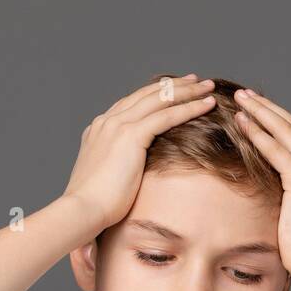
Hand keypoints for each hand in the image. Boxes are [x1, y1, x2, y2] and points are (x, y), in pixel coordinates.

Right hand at [62, 74, 217, 232]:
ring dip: (187, 91)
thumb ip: (117, 166)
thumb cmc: (95, 205)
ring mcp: (117, 125)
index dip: (156, 95)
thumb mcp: (106, 178)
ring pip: (160, 99)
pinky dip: (190, 107)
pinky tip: (207, 104)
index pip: (132, 103)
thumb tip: (131, 173)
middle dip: (174, 85)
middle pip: (147, 94)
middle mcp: (107, 121)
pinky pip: (167, 115)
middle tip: (196, 80)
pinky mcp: (130, 135)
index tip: (174, 90)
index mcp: (99, 130)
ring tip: (208, 86)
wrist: (83, 210)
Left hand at [234, 88, 290, 276]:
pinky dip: (259, 134)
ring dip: (261, 112)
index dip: (276, 119)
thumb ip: (282, 197)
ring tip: (241, 99)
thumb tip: (261, 194)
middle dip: (266, 107)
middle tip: (245, 93)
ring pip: (284, 131)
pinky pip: (277, 151)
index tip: (257, 107)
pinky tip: (244, 123)